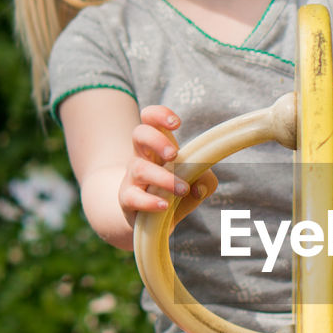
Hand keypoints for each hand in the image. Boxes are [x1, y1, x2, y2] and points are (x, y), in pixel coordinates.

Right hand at [119, 105, 216, 226]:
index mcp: (157, 145)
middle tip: (174, 154)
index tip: (177, 123)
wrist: (148, 218)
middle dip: (156, 140)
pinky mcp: (127, 199)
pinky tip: (165, 205)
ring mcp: (132, 178)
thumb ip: (205, 180)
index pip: (149, 118)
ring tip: (183, 189)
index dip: (159, 115)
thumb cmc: (173, 192)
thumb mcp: (196, 182)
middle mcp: (141, 156)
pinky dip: (150, 201)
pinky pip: (133, 197)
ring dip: (164, 178)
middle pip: (139, 134)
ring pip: (140, 169)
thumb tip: (199, 188)